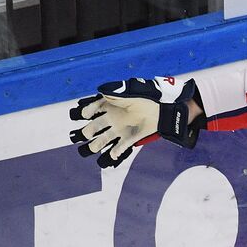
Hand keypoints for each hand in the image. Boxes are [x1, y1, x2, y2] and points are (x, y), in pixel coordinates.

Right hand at [70, 77, 203, 167]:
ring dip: (96, 146)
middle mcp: (110, 120)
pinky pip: (120, 147)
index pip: (89, 111)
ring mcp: (120, 130)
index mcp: (107, 107)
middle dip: (86, 133)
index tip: (87, 114)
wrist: (160, 107)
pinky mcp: (130, 138)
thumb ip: (114, 92)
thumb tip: (101, 93)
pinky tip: (112, 155)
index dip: (86, 113)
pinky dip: (115, 152)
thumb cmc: (143, 96)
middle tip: (86, 134)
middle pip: (92, 128)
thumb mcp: (127, 91)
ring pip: (102, 140)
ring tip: (92, 148)